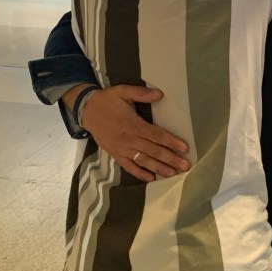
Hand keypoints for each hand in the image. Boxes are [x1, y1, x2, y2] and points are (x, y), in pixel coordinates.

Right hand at [69, 84, 190, 182]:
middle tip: (185, 166)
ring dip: (159, 168)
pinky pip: (128, 166)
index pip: (156, 135)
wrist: (86, 111)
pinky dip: (139, 173)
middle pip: (153, 151)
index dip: (171, 142)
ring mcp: (122, 148)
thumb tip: (160, 93)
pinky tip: (151, 179)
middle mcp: (130, 139)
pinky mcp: (115, 154)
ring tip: (173, 174)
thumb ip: (141, 93)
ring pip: (143, 161)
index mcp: (134, 124)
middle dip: (170, 159)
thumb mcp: (123, 91)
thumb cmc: (107, 101)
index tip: (184, 148)